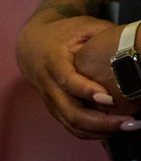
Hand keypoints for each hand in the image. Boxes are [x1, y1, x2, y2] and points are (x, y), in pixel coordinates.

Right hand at [16, 15, 133, 138]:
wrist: (31, 45)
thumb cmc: (61, 34)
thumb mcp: (82, 27)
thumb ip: (105, 35)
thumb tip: (134, 45)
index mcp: (53, 61)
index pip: (67, 80)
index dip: (87, 91)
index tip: (109, 98)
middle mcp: (49, 85)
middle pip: (70, 112)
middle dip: (101, 122)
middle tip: (130, 122)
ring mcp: (50, 100)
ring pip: (71, 124)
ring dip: (100, 131)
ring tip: (127, 127)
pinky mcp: (54, 109)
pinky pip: (71, 127)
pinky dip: (93, 133)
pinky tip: (113, 129)